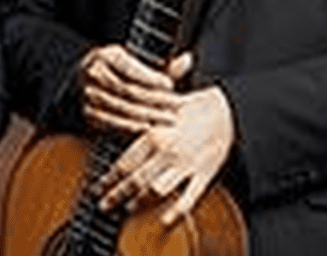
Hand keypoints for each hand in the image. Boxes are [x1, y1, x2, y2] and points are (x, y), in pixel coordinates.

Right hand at [79, 45, 191, 133]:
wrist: (94, 91)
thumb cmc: (123, 77)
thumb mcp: (140, 67)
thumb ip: (164, 67)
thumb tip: (186, 60)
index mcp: (106, 54)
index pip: (130, 67)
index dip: (151, 78)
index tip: (171, 85)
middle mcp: (92, 71)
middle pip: (127, 88)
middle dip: (154, 99)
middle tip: (175, 106)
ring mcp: (86, 92)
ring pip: (120, 105)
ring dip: (146, 114)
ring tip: (167, 118)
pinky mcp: (87, 112)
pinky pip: (108, 121)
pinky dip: (128, 126)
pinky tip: (147, 128)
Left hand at [97, 85, 235, 225]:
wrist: (229, 110)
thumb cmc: (192, 107)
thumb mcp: (159, 110)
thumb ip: (138, 122)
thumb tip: (113, 127)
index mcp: (153, 135)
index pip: (124, 163)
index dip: (108, 179)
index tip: (97, 188)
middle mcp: (167, 152)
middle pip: (135, 180)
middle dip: (116, 196)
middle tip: (104, 206)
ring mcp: (185, 165)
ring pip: (156, 190)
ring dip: (140, 202)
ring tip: (128, 209)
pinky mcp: (203, 174)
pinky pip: (188, 197)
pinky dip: (175, 212)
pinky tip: (164, 220)